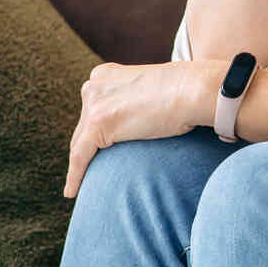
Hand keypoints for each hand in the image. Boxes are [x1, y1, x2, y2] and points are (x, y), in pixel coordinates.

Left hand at [63, 59, 224, 198]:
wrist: (195, 88)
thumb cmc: (187, 91)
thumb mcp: (152, 90)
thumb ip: (137, 100)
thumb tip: (142, 118)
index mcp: (105, 74)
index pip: (94, 108)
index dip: (94, 131)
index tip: (97, 147)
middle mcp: (94, 86)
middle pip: (84, 126)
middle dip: (86, 147)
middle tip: (89, 170)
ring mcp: (95, 104)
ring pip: (80, 143)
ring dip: (82, 165)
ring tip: (79, 184)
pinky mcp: (98, 123)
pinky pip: (80, 157)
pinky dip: (75, 177)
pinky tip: (72, 192)